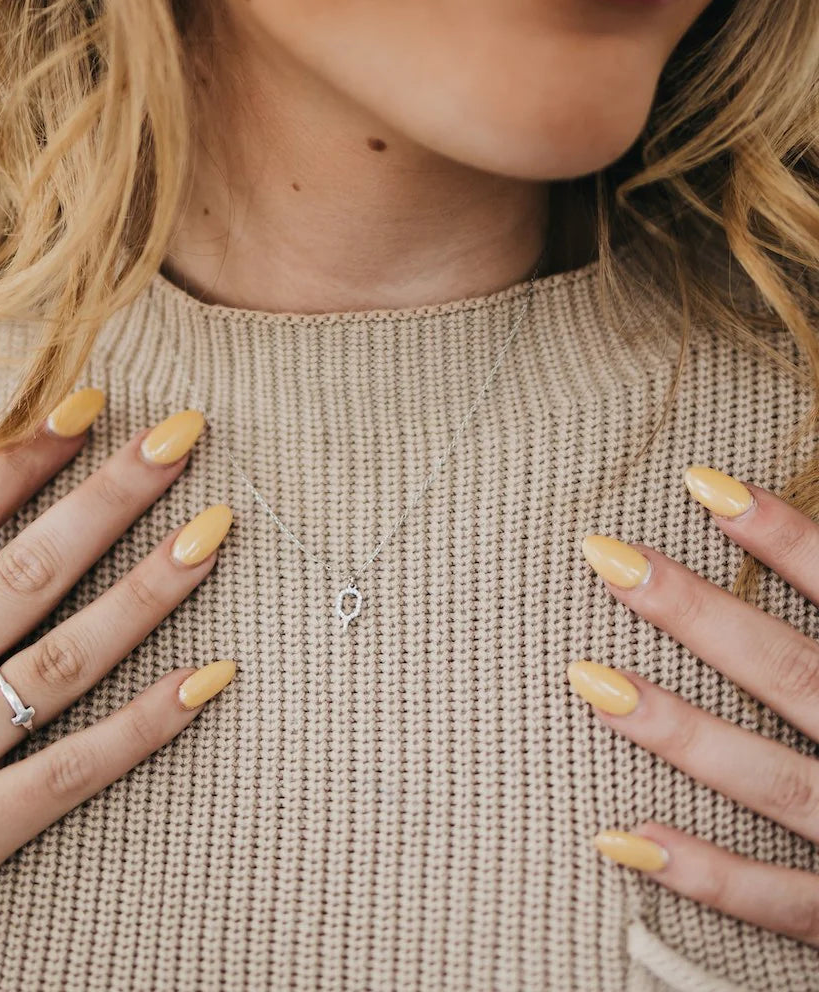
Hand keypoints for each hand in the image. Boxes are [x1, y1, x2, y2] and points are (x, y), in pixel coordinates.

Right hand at [0, 391, 235, 984]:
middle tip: (181, 438)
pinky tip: (211, 677)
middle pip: (26, 572)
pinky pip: (74, 769)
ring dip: (147, 592)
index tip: (90, 405)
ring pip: (64, 658)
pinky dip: (147, 724)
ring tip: (212, 532)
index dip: (23, 459)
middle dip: (110, 498)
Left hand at [571, 466, 818, 945]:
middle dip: (698, 615)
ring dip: (680, 732)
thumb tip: (814, 551)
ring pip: (772, 779)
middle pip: (792, 673)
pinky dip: (712, 876)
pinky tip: (624, 838)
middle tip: (607, 557)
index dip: (786, 538)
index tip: (703, 483)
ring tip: (588, 680)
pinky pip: (785, 901)